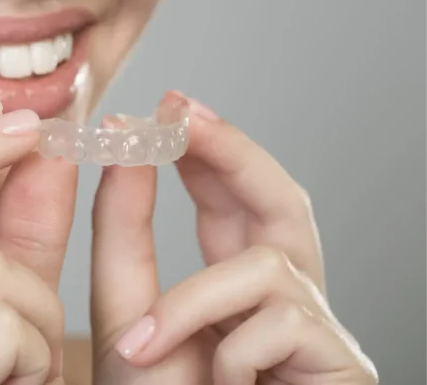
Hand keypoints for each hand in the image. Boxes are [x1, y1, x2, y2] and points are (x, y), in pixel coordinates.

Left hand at [89, 92, 377, 383]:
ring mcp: (317, 330)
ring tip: (141, 347)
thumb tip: (123, 153)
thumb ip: (124, 237)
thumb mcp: (128, 313)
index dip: (207, 147)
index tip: (168, 105)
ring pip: (271, 263)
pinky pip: (279, 322)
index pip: (232, 197)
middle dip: (232, 149)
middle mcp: (284, 297)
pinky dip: (226, 348)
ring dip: (195, 300)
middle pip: (281, 201)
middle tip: (183, 110)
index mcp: (234, 283)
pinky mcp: (340, 365)